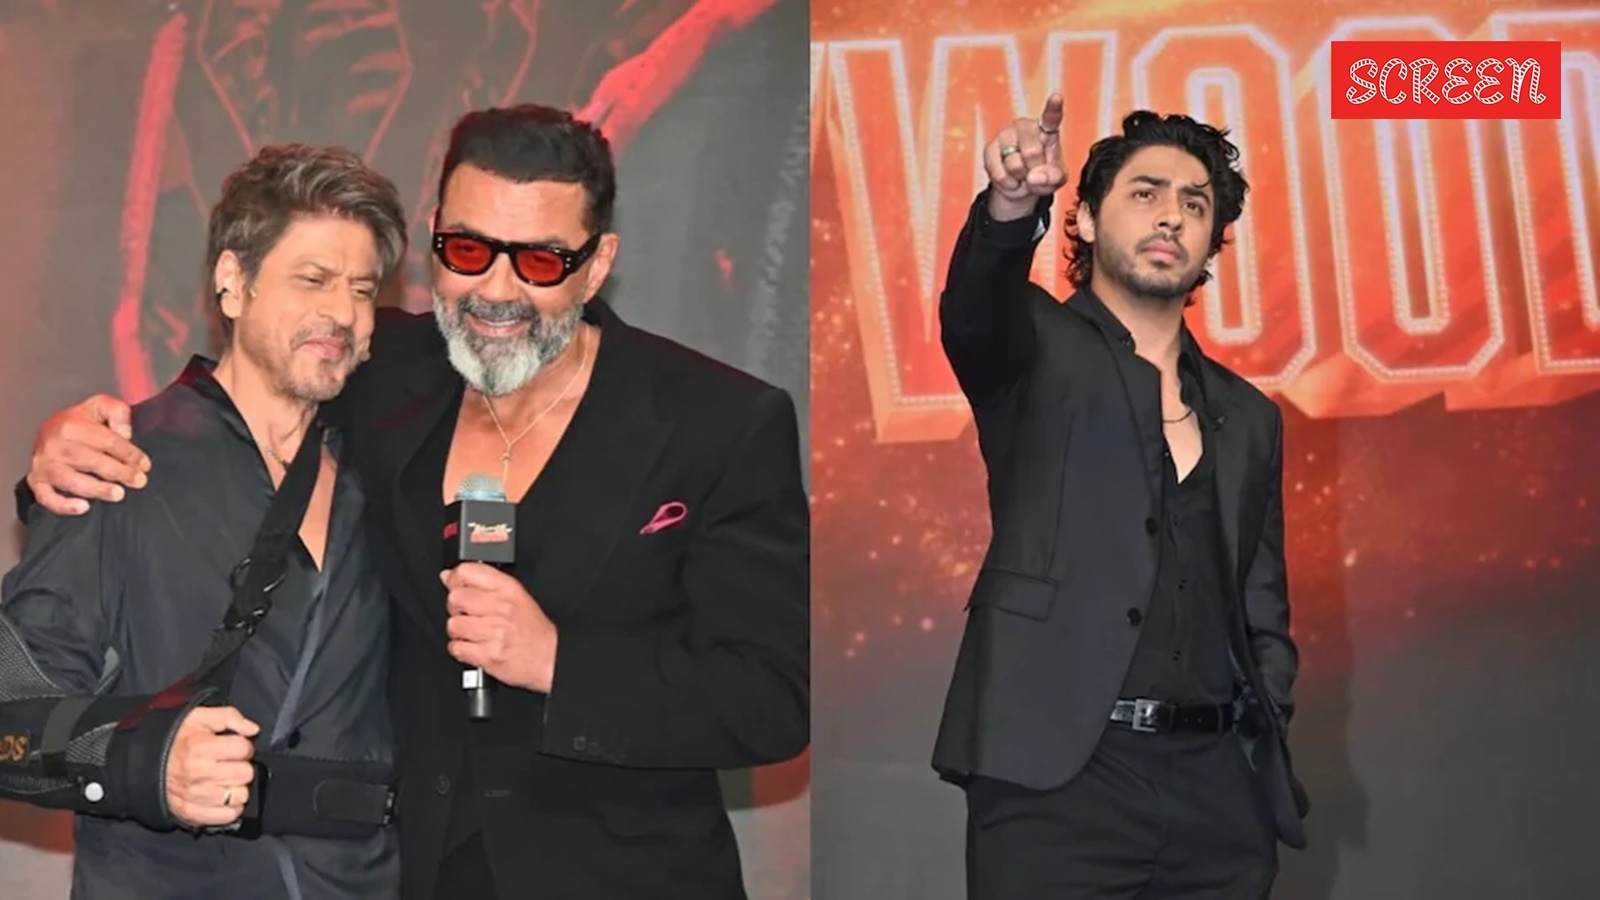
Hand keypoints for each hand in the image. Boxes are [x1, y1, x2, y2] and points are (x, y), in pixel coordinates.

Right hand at [26, 394, 149, 515]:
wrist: (51, 429)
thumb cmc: (80, 421)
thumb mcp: (101, 406)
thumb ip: (117, 413)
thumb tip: (125, 433)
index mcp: (71, 425)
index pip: (105, 441)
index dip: (128, 453)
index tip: (144, 464)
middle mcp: (54, 445)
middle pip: (89, 460)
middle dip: (117, 472)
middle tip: (138, 481)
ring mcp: (44, 464)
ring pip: (69, 480)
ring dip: (95, 489)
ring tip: (118, 494)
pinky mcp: (37, 481)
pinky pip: (46, 497)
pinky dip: (62, 505)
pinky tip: (83, 507)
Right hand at [164, 706, 258, 828]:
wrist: (142, 763)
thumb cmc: (172, 740)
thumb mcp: (197, 717)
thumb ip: (228, 717)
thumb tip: (253, 729)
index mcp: (200, 747)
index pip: (244, 749)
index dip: (242, 746)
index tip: (233, 747)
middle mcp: (198, 773)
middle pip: (245, 773)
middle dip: (241, 766)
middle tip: (228, 764)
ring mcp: (195, 796)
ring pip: (240, 795)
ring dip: (236, 787)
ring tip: (223, 779)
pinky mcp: (192, 813)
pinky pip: (228, 816)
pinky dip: (230, 808)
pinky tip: (222, 796)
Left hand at [443, 563, 558, 693]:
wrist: (551, 657)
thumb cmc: (533, 629)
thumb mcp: (515, 595)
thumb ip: (482, 583)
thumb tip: (448, 576)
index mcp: (508, 589)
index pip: (467, 571)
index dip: (455, 579)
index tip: (455, 587)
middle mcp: (501, 607)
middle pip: (455, 598)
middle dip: (456, 608)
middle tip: (467, 615)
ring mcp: (494, 632)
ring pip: (454, 625)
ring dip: (459, 632)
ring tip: (473, 634)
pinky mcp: (488, 655)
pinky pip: (457, 648)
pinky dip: (461, 650)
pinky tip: (473, 647)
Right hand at [985, 93, 1067, 221]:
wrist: (1021, 184)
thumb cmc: (1043, 174)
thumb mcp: (1057, 178)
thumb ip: (1053, 177)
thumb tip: (1033, 178)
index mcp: (1046, 129)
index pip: (1051, 117)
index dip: (1053, 108)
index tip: (1057, 97)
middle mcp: (1025, 127)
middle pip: (1032, 153)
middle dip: (1034, 169)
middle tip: (1035, 171)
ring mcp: (1006, 136)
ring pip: (1014, 165)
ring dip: (1020, 177)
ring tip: (1022, 174)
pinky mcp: (990, 149)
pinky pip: (999, 173)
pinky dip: (1007, 183)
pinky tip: (1011, 179)